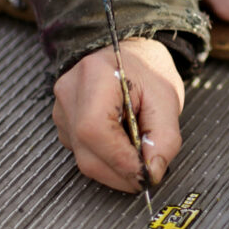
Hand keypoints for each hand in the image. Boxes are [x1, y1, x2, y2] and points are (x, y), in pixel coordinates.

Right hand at [52, 38, 183, 192]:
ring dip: (114, 167)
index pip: (95, 129)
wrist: (130, 54)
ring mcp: (62, 107)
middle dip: (120, 172)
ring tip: (137, 150)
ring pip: (83, 157)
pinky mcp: (63, 122)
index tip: (146, 175)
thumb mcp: (167, 98)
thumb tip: (151, 172)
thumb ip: (164, 136)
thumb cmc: (148, 70)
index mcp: (95, 74)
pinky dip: (105, 159)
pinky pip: (81, 152)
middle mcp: (70, 91)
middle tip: (147, 174)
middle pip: (86, 150)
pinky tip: (121, 144)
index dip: (120, 160)